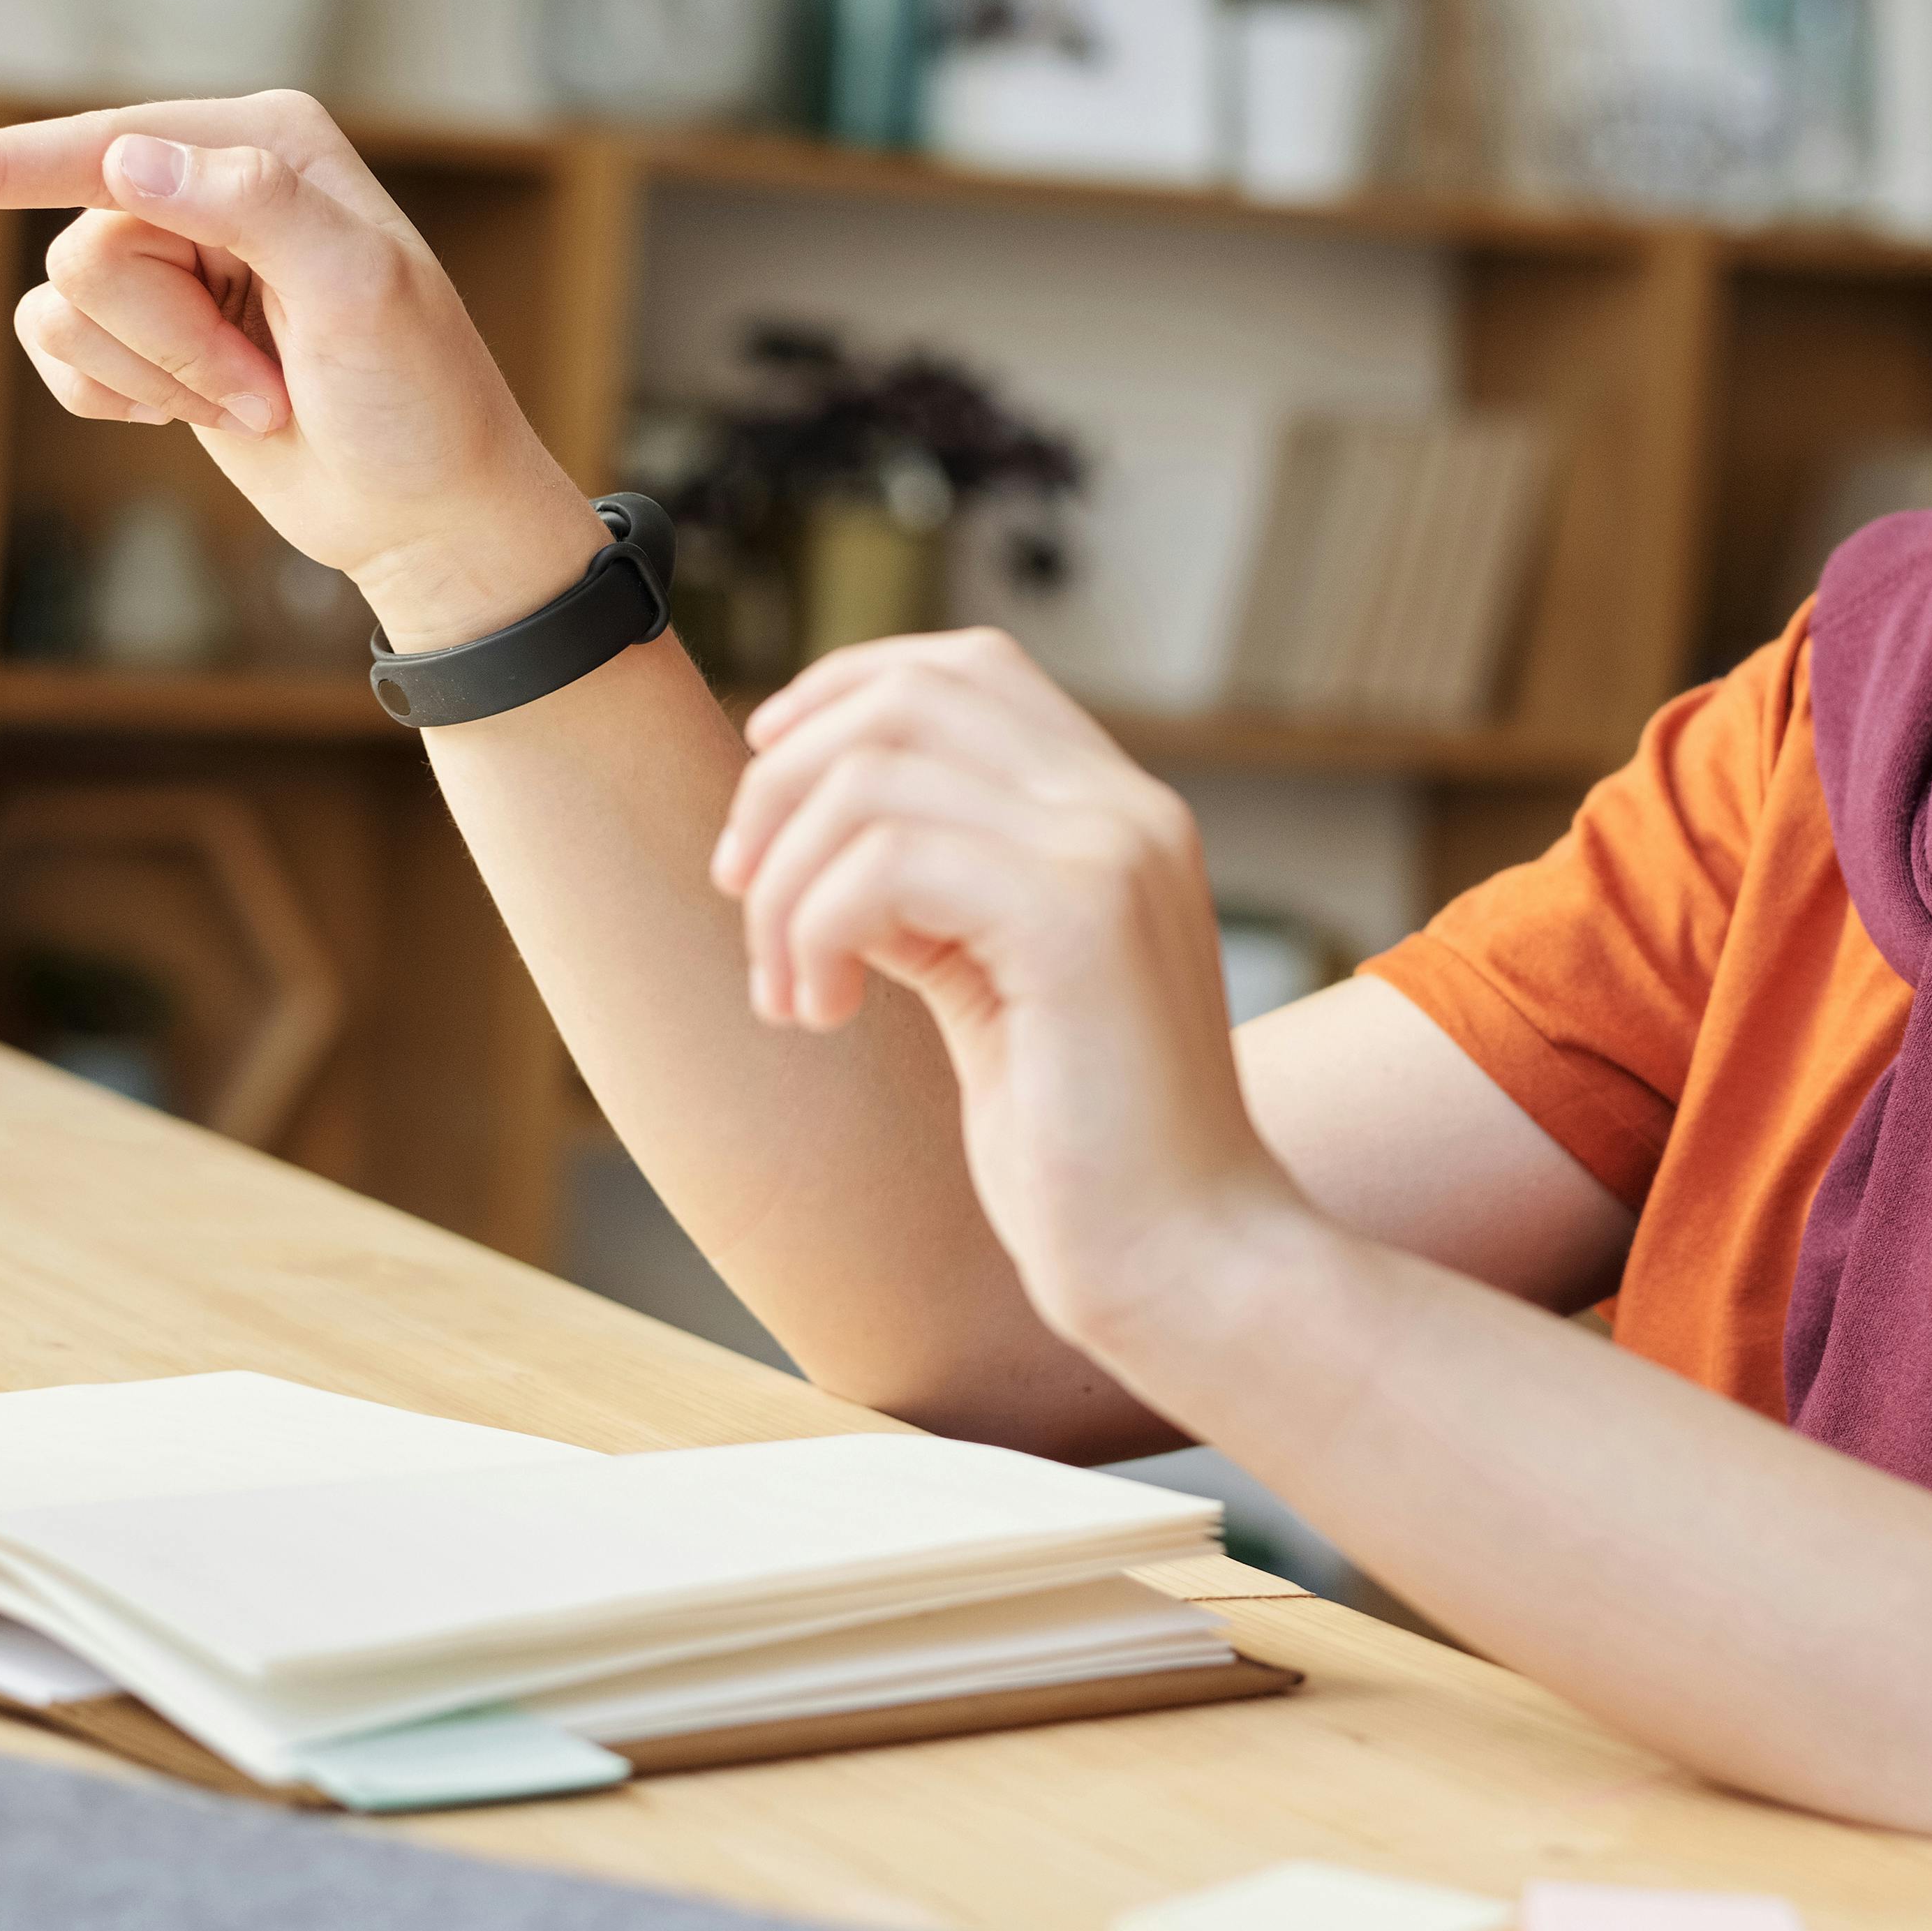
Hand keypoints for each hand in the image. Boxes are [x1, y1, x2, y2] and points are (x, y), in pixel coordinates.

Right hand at [0, 92, 603, 647]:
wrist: (424, 510)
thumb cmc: (416, 400)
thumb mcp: (361, 295)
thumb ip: (255, 207)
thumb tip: (127, 162)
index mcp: (265, 140)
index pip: (106, 146)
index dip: (1, 165)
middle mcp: (207, 180)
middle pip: (85, 246)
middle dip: (169, 340)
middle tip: (270, 384)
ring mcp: (173, 257)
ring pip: (65, 306)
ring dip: (157, 377)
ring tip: (257, 401)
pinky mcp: (147, 331)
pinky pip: (56, 352)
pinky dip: (120, 398)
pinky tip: (193, 415)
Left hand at [709, 630, 1303, 1351]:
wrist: (1187, 1262)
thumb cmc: (1085, 1149)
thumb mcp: (989, 981)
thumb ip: (929, 890)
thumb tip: (802, 826)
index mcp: (1118, 814)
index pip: (966, 668)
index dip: (842, 695)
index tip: (765, 782)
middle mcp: (1126, 809)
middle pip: (907, 696)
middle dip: (784, 785)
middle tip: (744, 897)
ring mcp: (1112, 853)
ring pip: (875, 777)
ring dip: (787, 882)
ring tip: (790, 989)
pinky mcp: (1078, 921)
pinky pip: (885, 861)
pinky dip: (817, 929)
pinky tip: (825, 1013)